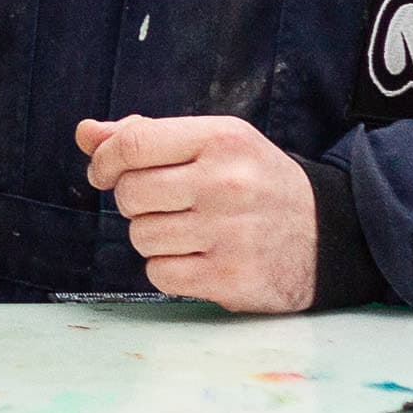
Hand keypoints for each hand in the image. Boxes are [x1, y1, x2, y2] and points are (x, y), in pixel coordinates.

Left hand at [77, 114, 316, 312]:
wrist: (327, 233)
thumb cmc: (256, 182)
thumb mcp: (215, 143)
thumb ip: (148, 137)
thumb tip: (85, 134)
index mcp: (220, 139)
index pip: (133, 144)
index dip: (105, 160)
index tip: (104, 172)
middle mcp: (225, 183)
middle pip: (130, 194)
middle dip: (134, 202)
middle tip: (163, 203)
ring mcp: (229, 233)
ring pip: (141, 237)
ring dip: (152, 236)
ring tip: (188, 230)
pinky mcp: (230, 278)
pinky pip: (160, 274)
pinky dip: (168, 269)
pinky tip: (197, 257)